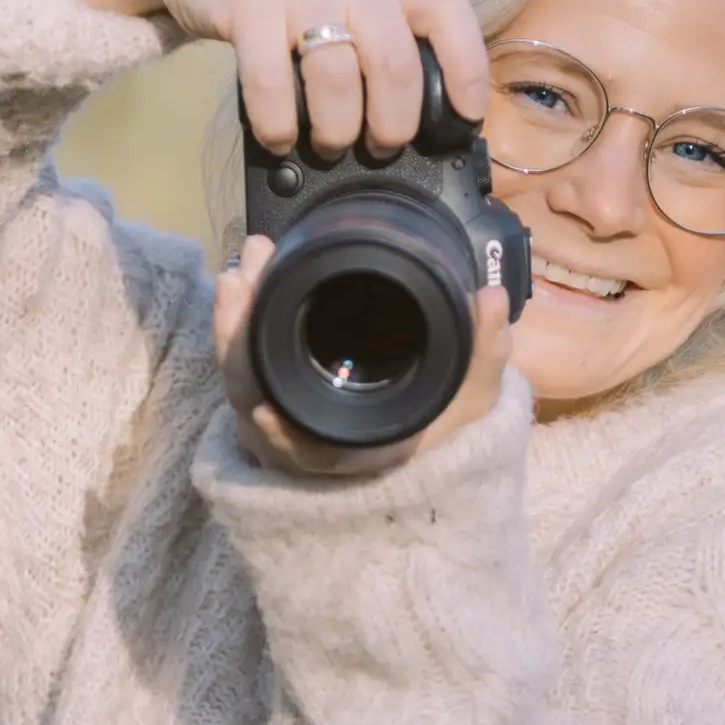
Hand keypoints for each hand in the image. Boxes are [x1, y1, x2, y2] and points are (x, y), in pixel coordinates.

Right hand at [140, 0, 489, 158]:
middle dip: (392, 126)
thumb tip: (407, 136)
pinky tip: (279, 139)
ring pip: (336, 78)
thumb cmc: (292, 0)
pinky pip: (271, 82)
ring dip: (335, 132)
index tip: (467, 118)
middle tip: (377, 150)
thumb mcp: (350, 8)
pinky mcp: (250, 3)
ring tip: (327, 148)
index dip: (467, 69)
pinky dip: (278, 126)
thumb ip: (379, 50)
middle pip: (395, 64)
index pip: (449, 14)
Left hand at [212, 234, 513, 477]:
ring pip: (241, 376)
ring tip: (244, 268)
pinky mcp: (274, 382)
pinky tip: (246, 278)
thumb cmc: (442, 422)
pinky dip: (241, 318)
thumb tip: (490, 300)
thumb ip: (484, 354)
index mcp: (348, 453)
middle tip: (243, 281)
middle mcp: (305, 438)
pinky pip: (245, 355)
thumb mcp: (472, 398)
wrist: (418, 428)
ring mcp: (284, 409)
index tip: (262, 415)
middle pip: (253, 401)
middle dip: (239, 342)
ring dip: (235, 321)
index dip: (280, 442)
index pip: (304, 457)